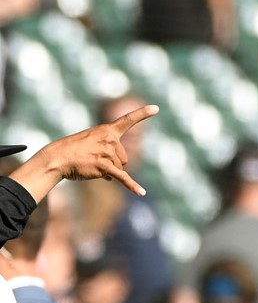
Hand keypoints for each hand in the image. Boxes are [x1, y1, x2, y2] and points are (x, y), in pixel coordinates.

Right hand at [9, 104, 158, 199]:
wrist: (57, 158)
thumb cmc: (73, 151)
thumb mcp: (92, 145)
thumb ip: (107, 154)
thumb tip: (114, 176)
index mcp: (107, 130)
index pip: (127, 120)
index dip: (142, 114)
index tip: (156, 108)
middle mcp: (109, 139)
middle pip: (124, 158)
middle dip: (113, 163)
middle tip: (93, 159)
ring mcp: (107, 152)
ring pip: (121, 168)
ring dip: (109, 172)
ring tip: (91, 165)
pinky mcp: (104, 166)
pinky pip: (122, 177)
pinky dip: (132, 186)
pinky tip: (142, 193)